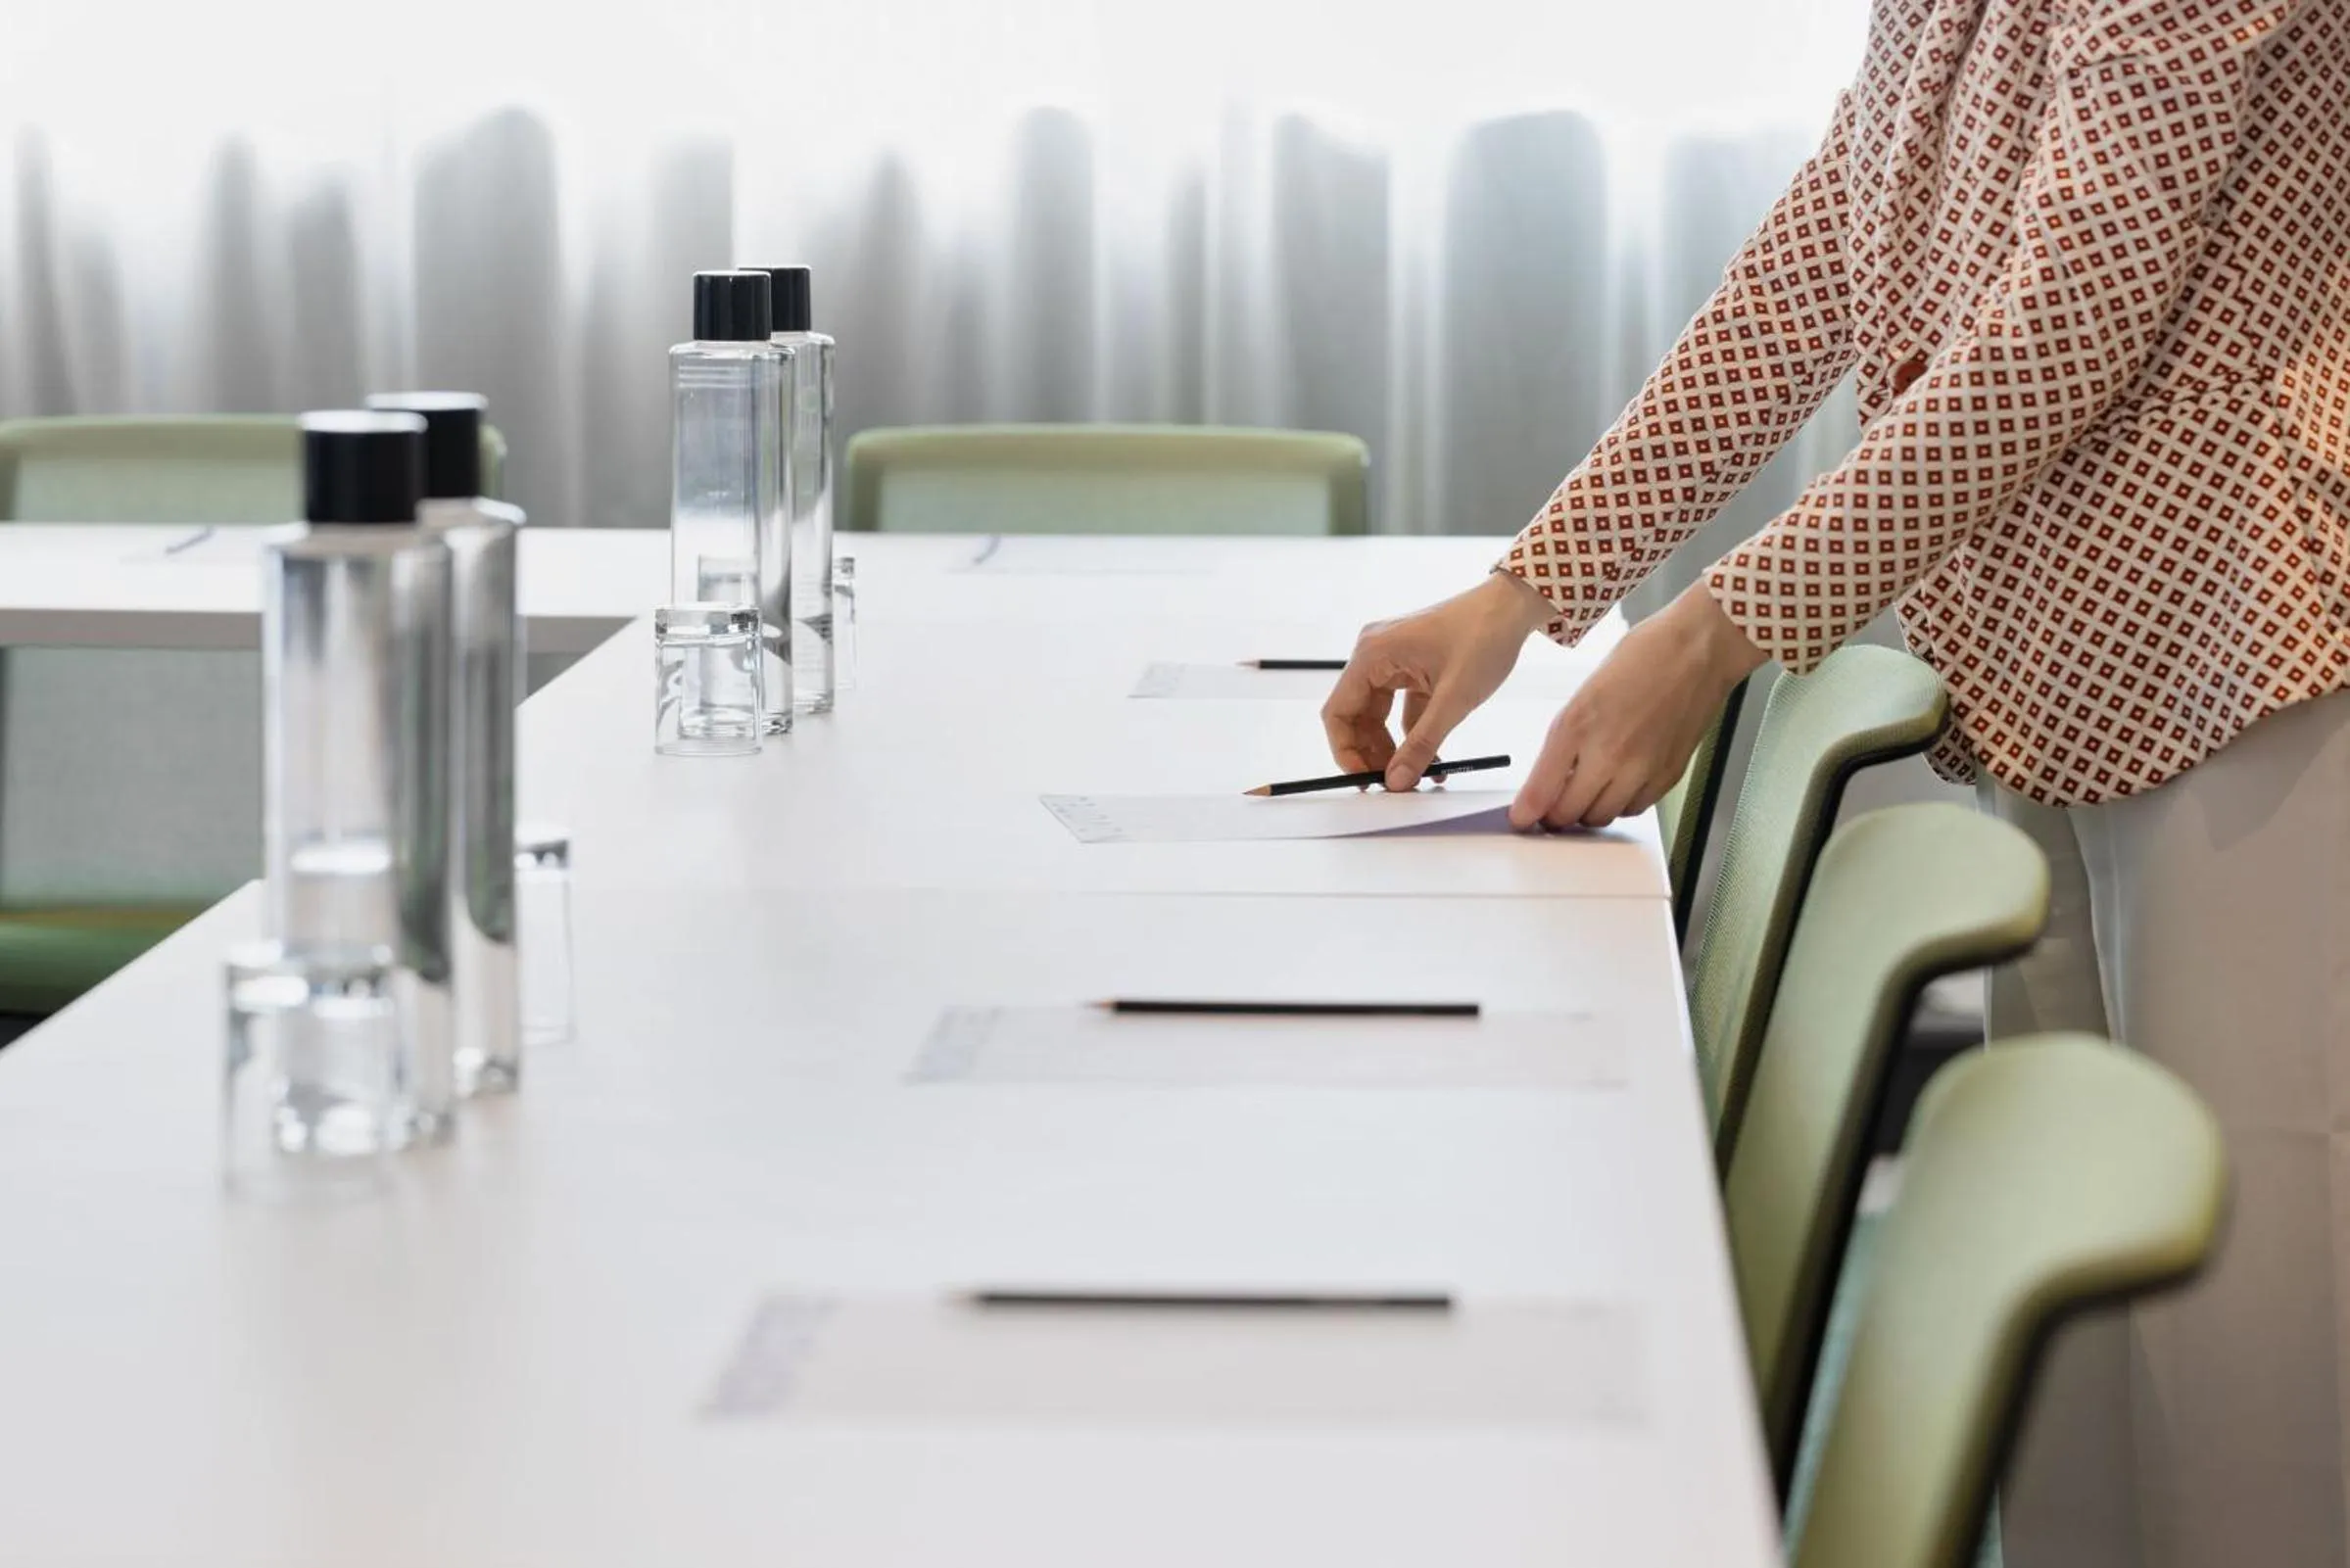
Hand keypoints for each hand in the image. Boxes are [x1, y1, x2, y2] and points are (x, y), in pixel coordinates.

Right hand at [1323, 571, 1551, 791]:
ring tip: (1415, 774)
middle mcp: (1375, 654)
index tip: (1365, 779)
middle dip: (1371, 753)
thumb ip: (1422, 743)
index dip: (1345, 751)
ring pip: (1377, 715)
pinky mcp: (1411, 666)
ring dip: (1393, 747)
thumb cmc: (1484, 637)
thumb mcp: (1453, 700)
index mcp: (1372, 654)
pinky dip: (1412, 733)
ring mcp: (1393, 659)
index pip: (1337, 712)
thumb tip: (1397, 780)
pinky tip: (1433, 756)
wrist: (1514, 606)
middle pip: (1356, 716)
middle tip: (1392, 783)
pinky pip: (1400, 707)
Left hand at [1509, 582, 1766, 830]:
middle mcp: (1608, 753)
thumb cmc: (1644, 656)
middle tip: (1551, 805)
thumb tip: (1550, 775)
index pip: (1541, 792)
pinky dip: (1621, 804)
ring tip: (1585, 792)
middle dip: (1554, 814)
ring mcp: (1641, 768)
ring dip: (1587, 811)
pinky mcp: (1668, 774)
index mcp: (1577, 726)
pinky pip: (1635, 809)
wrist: (1700, 649)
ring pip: (1601, 817)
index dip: (1525, 812)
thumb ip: (1565, 737)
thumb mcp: (1586, 692)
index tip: (1521, 818)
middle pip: (1569, 814)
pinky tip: (1617, 785)